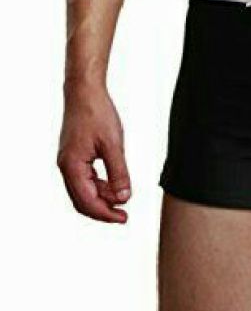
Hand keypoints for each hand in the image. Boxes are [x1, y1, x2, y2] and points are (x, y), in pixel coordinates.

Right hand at [57, 82, 131, 222]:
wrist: (84, 92)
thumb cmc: (97, 113)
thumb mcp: (113, 144)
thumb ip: (119, 172)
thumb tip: (123, 197)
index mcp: (72, 167)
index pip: (87, 201)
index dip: (106, 213)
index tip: (123, 218)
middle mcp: (66, 167)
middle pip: (82, 200)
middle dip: (103, 210)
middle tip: (123, 216)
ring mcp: (69, 161)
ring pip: (84, 190)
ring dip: (102, 197)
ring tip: (122, 199)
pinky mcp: (74, 155)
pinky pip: (85, 178)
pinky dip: (99, 185)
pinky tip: (114, 185)